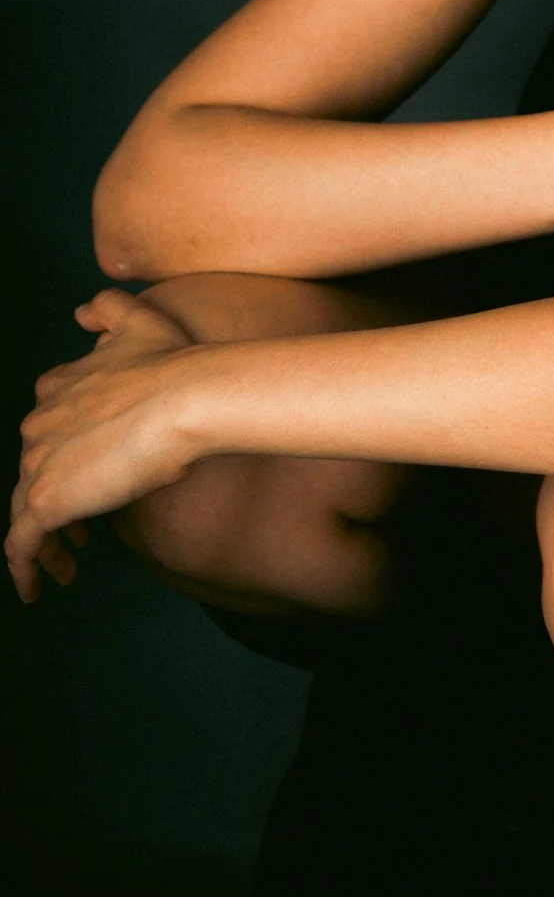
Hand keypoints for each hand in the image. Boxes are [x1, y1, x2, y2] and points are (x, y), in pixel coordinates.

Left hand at [8, 290, 198, 603]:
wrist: (187, 398)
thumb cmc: (174, 363)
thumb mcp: (139, 320)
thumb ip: (106, 310)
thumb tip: (81, 313)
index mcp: (57, 390)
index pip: (46, 430)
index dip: (62, 455)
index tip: (85, 475)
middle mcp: (38, 425)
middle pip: (33, 471)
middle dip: (54, 498)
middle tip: (82, 527)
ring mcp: (38, 464)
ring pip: (24, 510)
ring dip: (41, 538)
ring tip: (65, 561)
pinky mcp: (45, 501)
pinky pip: (21, 544)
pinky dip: (25, 567)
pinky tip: (40, 586)